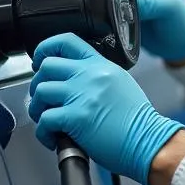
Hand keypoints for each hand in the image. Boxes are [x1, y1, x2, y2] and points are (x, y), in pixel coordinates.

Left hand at [28, 33, 183, 182]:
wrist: (147, 142)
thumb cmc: (137, 122)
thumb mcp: (121, 85)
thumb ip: (98, 77)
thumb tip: (74, 82)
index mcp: (101, 66)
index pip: (66, 42)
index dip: (45, 49)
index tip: (40, 61)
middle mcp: (90, 76)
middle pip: (47, 66)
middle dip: (38, 84)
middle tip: (43, 99)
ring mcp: (81, 95)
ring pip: (41, 92)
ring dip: (37, 109)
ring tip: (47, 121)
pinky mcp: (75, 117)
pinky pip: (44, 120)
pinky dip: (43, 133)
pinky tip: (53, 138)